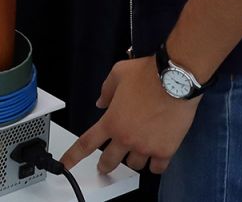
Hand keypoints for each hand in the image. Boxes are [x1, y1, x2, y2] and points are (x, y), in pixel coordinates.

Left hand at [60, 56, 197, 175]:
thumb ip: (106, 90)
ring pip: (134, 165)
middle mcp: (126, 138)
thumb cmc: (148, 75)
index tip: (66, 165)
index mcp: (111, 121)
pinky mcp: (165, 150)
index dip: (73, 157)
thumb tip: (101, 102)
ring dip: (133, 159)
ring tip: (137, 150)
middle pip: (109, 162)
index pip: (86, 144)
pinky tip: (155, 157)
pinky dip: (155, 164)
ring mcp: (146, 147)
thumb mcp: (118, 74)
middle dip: (105, 165)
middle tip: (105, 166)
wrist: (175, 80)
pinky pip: (157, 168)